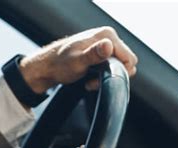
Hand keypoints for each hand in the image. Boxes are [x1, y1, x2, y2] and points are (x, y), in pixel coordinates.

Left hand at [19, 26, 137, 93]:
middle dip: (112, 75)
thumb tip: (108, 46)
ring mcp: (105, 45)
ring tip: (89, 79)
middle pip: (126, 63)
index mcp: (107, 35)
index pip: (129, 59)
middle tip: (93, 80)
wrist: (48, 67)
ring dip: (106, 77)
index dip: (117, 72)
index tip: (100, 77)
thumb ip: (93, 55)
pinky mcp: (102, 53)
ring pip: (119, 66)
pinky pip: (111, 67)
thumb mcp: (77, 62)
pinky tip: (89, 77)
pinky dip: (102, 75)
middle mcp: (108, 37)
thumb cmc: (60, 64)